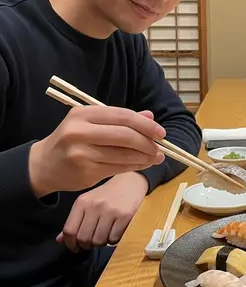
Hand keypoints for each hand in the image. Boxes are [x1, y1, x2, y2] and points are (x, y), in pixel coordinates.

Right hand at [29, 106, 165, 196]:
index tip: (161, 132)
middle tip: (160, 147)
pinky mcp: (85, 172)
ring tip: (156, 157)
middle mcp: (80, 132)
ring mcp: (81, 153)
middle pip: (124, 135)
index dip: (145, 125)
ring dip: (144, 157)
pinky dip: (134, 166)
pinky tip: (143, 164)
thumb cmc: (73, 140)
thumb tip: (150, 116)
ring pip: (123, 154)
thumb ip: (121, 120)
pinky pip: (117, 168)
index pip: (122, 116)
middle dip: (147, 142)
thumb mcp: (92, 123)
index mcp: (83, 114)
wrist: (44, 165)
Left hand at [56, 172, 147, 251]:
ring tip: (105, 235)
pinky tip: (115, 232)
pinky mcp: (125, 216)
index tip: (76, 248)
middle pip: (84, 238)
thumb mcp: (88, 203)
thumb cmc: (108, 194)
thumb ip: (75, 221)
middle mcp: (95, 206)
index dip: (70, 244)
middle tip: (93, 241)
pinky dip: (114, 240)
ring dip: (101, 243)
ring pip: (99, 241)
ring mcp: (110, 211)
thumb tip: (60, 240)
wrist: (131, 182)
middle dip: (87, 245)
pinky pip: (114, 239)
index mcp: (82, 202)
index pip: (69, 230)